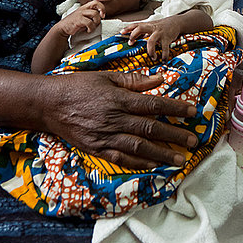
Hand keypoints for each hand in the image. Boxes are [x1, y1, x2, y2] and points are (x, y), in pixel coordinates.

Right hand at [43, 70, 197, 168]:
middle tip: (193, 141)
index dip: (175, 108)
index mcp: (118, 99)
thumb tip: (159, 78)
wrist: (49, 104)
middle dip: (175, 135)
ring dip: (162, 154)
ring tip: (180, 159)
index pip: (154, 104)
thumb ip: (133, 80)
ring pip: (139, 147)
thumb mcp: (106, 77)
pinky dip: (139, 163)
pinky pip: (121, 159)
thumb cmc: (78, 86)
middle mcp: (114, 119)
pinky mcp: (96, 149)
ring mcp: (105, 136)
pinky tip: (153, 165)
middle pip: (150, 129)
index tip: (193, 112)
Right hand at [57, 1, 105, 36]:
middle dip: (100, 14)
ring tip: (92, 27)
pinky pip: (89, 22)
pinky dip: (91, 28)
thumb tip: (101, 19)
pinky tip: (88, 30)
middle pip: (96, 6)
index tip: (103, 15)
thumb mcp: (84, 17)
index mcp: (85, 7)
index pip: (96, 2)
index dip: (101, 7)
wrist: (63, 28)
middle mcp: (83, 9)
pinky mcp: (78, 20)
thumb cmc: (75, 23)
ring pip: (94, 14)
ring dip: (96, 22)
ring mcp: (80, 14)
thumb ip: (91, 16)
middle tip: (99, 20)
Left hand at [122, 17, 181, 60]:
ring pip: (151, 41)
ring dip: (150, 51)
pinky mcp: (167, 38)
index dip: (128, 28)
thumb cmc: (161, 26)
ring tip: (152, 58)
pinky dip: (164, 56)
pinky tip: (163, 61)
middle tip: (131, 44)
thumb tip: (132, 38)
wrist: (176, 22)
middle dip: (134, 36)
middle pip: (140, 29)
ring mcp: (159, 33)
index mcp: (147, 25)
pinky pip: (164, 48)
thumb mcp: (151, 27)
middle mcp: (152, 28)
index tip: (121, 33)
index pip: (135, 25)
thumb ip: (143, 32)